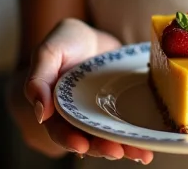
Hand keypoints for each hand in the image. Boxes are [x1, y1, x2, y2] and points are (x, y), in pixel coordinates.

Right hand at [22, 18, 154, 162]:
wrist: (92, 35)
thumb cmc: (66, 41)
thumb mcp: (49, 51)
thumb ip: (39, 77)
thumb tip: (39, 111)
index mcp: (56, 109)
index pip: (60, 130)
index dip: (69, 140)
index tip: (81, 146)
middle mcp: (79, 117)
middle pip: (88, 138)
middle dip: (102, 148)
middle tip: (116, 151)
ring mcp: (100, 113)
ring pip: (110, 135)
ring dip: (124, 147)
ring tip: (140, 153)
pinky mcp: (120, 107)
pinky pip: (127, 124)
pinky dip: (136, 135)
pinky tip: (148, 144)